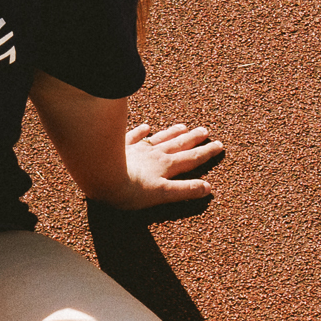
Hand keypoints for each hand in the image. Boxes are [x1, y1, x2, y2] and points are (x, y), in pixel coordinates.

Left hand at [91, 120, 225, 217]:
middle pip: (178, 144)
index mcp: (166, 166)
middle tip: (205, 131)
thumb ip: (185, 190)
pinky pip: (133, 136)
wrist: (101, 177)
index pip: (191, 158)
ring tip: (183, 126)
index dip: (206, 153)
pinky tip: (145, 126)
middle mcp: (154, 154)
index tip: (219, 145)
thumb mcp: (163, 195)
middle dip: (193, 139)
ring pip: (159, 138)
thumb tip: (208, 188)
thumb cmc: (131, 191)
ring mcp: (137, 149)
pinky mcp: (120, 147)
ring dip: (172, 132)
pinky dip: (140, 131)